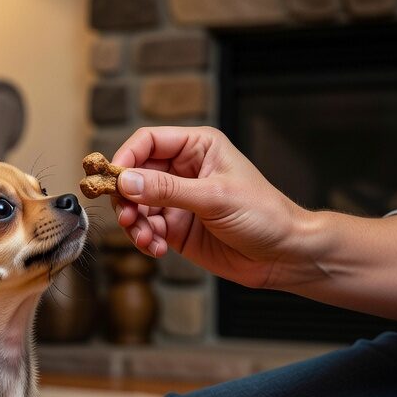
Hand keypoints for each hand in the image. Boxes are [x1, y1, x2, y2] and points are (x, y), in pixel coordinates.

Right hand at [112, 126, 315, 290]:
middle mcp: (184, 170)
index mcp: (197, 147)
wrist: (283, 255)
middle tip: (127, 216)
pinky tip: (156, 249)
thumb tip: (125, 181)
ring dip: (134, 223)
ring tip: (145, 238)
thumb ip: (167, 190)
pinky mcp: (176, 228)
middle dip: (126, 197)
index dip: (126, 157)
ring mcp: (178, 200)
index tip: (112, 180)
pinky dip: (144, 240)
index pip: (148, 142)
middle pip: (135, 174)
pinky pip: (146, 229)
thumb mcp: (214, 197)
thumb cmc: (263, 215)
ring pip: (136, 205)